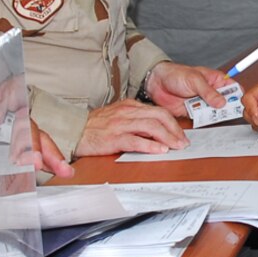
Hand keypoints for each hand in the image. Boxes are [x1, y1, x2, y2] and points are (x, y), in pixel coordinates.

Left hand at [0, 104, 72, 179]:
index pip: (7, 106)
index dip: (16, 119)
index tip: (22, 137)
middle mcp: (5, 118)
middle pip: (26, 126)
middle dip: (35, 145)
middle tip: (38, 163)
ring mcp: (14, 134)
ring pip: (38, 140)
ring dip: (51, 155)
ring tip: (63, 169)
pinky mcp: (18, 151)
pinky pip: (36, 155)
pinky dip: (50, 163)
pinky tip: (61, 171)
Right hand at [74, 98, 189, 156]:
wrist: (74, 131)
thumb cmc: (95, 127)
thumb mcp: (118, 116)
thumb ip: (135, 120)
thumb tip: (156, 130)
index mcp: (129, 106)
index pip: (158, 111)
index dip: (173, 123)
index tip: (180, 134)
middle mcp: (127, 112)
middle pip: (159, 116)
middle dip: (175, 129)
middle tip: (183, 142)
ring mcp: (120, 125)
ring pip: (151, 127)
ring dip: (167, 137)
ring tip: (176, 146)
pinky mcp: (113, 138)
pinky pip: (136, 140)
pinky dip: (150, 145)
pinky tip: (159, 150)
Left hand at [142, 61, 230, 115]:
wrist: (156, 83)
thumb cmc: (176, 74)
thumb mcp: (195, 80)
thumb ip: (209, 92)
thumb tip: (222, 102)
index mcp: (216, 80)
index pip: (233, 88)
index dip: (238, 96)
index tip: (239, 104)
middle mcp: (212, 93)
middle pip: (227, 103)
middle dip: (228, 109)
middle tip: (227, 113)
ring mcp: (203, 103)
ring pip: (215, 113)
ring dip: (215, 116)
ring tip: (213, 116)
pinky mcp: (194, 112)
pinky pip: (203, 119)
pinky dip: (204, 121)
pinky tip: (204, 120)